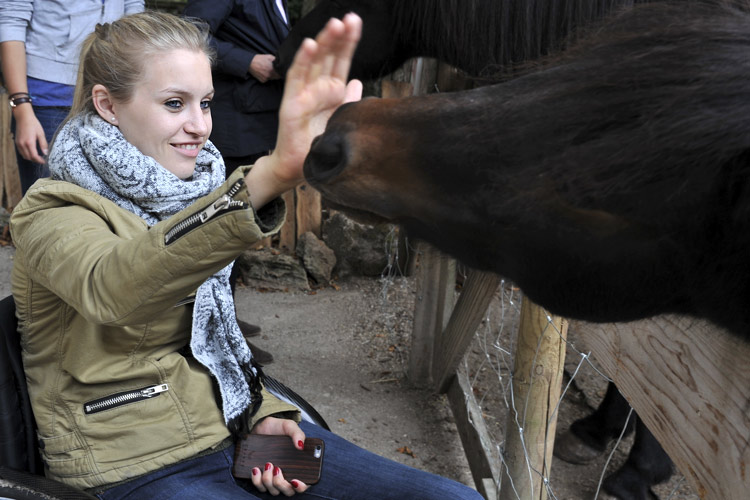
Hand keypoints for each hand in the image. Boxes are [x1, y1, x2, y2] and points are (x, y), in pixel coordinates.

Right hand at [13, 107, 47, 163]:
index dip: (39, 160)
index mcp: (29, 143)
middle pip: (29, 157)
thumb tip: (46, 153)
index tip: (44, 161)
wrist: (23, 117)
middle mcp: (22, 144)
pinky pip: (21, 152)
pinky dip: (26, 154)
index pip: (34, 156)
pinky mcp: (16, 142)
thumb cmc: (33, 124)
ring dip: (30, 158)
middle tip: (42, 159)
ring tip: (37, 156)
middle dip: (35, 160)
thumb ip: (43, 144)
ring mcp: (18, 143)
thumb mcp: (41, 134)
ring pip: (24, 155)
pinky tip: (31, 152)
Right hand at [245, 13, 362, 208]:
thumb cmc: (317, 144)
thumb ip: (349, 99)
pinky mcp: (290, 104)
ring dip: (323, 42)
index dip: (348, 41)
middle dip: (339, 36)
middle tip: (350, 18)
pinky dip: (302, 60)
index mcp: (330, 89)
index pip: (340, 59)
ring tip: (334, 24)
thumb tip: (359, 81)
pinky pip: (296, 78)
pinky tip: (309, 45)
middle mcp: (316, 87)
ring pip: (313, 61)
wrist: (299, 167)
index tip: (357, 22)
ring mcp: (302, 93)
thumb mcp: (340, 118)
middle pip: (328, 55)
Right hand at [249, 54, 279, 82]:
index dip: (281, 72)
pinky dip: (267, 77)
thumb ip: (276, 60)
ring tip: (268, 70)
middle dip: (277, 74)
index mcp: (272, 69)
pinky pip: (267, 80)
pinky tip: (264, 73)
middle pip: (277, 77)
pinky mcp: (263, 81)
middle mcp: (270, 75)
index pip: (280, 74)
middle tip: (274, 70)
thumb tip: (281, 62)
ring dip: (272, 76)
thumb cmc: (260, 59)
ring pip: (272, 78)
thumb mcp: (269, 56)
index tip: (280, 70)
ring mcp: (266, 78)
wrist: (250, 63)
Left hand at [249, 417, 308, 495]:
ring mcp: (273, 478)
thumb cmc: (276, 428)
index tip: (295, 480)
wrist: (259, 426)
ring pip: (274, 491)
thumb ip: (297, 433)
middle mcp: (286, 475)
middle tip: (277, 469)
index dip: (301, 486)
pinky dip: (257, 480)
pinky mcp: (261, 478)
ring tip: (267, 464)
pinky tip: (256, 469)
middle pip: (288, 491)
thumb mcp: (288, 426)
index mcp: (298, 465)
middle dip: (281, 484)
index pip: (304, 484)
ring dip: (269, 480)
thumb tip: (301, 446)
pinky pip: (260, 487)